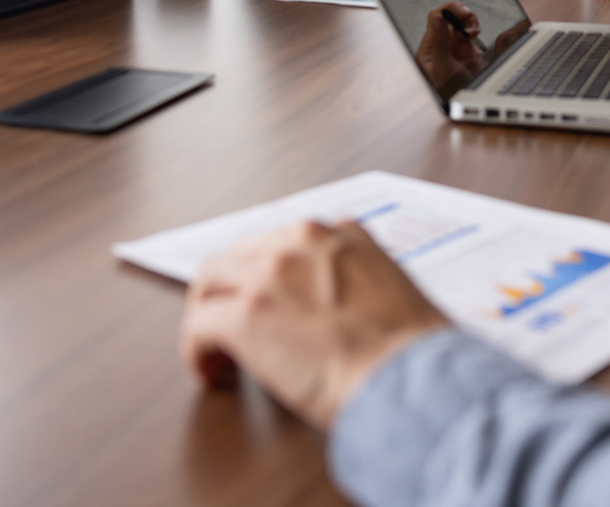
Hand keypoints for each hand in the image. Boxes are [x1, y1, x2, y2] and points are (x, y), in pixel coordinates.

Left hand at [179, 220, 448, 428]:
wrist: (411, 376)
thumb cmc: (414, 350)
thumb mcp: (394, 291)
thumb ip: (361, 282)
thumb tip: (343, 313)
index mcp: (341, 233)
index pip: (281, 242)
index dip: (268, 275)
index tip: (269, 300)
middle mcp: (300, 242)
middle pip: (238, 256)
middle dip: (230, 291)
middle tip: (231, 326)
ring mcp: (269, 275)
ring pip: (210, 283)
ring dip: (208, 314)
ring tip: (217, 351)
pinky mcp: (245, 316)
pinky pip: (198, 327)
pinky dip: (196, 351)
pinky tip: (210, 372)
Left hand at [413, 1, 484, 95]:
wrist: (471, 103)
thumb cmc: (453, 92)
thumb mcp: (445, 68)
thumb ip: (440, 42)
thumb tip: (437, 19)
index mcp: (428, 49)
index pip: (434, 20)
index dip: (446, 12)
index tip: (460, 11)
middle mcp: (439, 44)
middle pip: (446, 17)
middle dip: (458, 13)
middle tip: (469, 15)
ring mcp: (453, 45)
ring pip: (459, 21)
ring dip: (468, 20)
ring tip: (473, 28)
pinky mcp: (466, 47)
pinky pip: (468, 29)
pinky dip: (474, 27)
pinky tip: (475, 33)